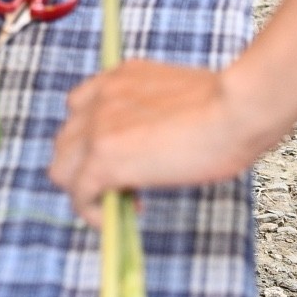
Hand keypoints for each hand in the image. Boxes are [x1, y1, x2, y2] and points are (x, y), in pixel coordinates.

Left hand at [48, 59, 278, 225]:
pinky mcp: (103, 159)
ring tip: (122, 200)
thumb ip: (152, 111)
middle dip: (88, 165)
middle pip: (66, 140)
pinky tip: (117, 219)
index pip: (80, 108)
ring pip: (62, 167)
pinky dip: (91, 211)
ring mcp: (96, 128)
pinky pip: (78, 194)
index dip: (96, 138)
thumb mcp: (177, 96)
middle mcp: (98, 97)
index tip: (126, 157)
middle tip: (126, 183)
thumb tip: (156, 143)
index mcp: (117, 77)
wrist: (235, 109)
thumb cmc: (228, 105)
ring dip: (86, 187)